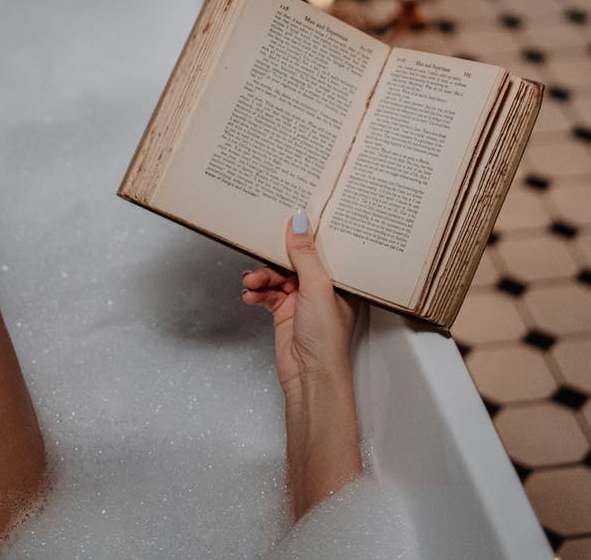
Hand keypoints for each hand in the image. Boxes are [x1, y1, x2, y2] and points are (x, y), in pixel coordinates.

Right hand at [241, 209, 362, 517]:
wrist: (310, 380)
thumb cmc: (326, 339)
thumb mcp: (316, 287)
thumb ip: (304, 253)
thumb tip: (298, 219)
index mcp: (340, 278)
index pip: (324, 245)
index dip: (308, 230)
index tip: (290, 210)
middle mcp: (323, 286)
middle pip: (296, 259)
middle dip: (275, 255)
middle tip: (259, 248)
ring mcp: (303, 300)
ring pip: (278, 275)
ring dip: (262, 276)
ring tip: (251, 282)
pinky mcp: (285, 312)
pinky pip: (267, 293)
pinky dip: (257, 291)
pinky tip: (250, 294)